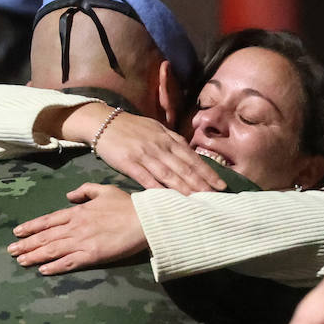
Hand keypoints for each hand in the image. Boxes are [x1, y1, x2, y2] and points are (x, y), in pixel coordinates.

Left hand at [8, 183, 147, 274]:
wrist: (144, 220)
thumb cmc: (127, 205)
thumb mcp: (104, 190)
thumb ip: (85, 191)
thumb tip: (69, 196)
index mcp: (78, 211)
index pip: (48, 220)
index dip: (31, 227)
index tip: (17, 232)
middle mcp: (75, 227)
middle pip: (45, 236)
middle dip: (26, 244)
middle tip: (11, 251)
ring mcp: (82, 242)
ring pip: (52, 250)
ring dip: (34, 255)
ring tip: (21, 260)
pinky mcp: (92, 256)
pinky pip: (69, 262)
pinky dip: (54, 266)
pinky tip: (43, 270)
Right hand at [63, 103, 224, 193]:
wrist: (103, 122)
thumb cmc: (132, 127)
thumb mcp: (156, 128)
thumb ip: (172, 141)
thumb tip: (190, 153)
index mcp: (168, 139)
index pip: (192, 158)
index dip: (207, 172)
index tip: (220, 185)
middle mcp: (160, 146)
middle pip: (184, 168)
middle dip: (201, 183)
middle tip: (215, 197)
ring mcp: (145, 154)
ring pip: (169, 174)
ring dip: (184, 188)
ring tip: (197, 200)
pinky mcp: (129, 163)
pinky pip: (146, 178)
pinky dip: (158, 188)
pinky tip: (167, 198)